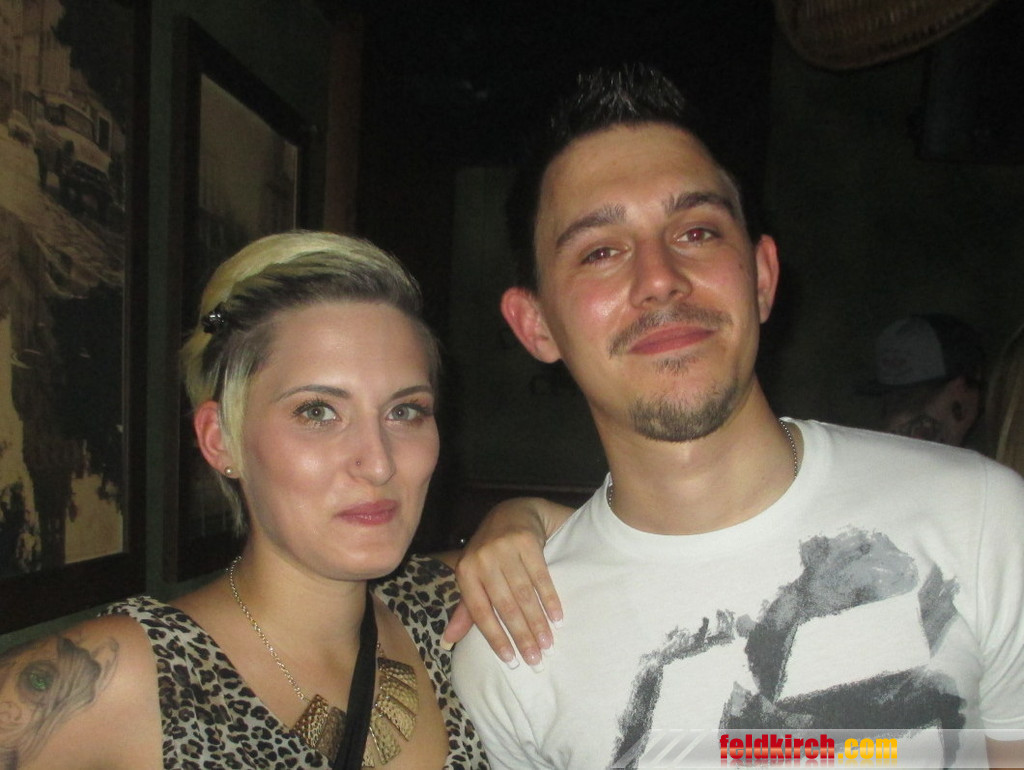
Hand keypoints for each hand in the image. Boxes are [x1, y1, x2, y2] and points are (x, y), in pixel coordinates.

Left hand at [442, 497, 571, 668]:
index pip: (481, 612)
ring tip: (548, 644)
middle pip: (505, 605)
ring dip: (538, 622)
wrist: (511, 513)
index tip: (511, 661)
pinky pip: (541, 576)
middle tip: (536, 660)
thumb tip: (448, 641)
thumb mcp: (473, 577)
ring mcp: (504, 548)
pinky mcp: (526, 540)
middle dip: (521, 635)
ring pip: (524, 594)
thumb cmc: (489, 553)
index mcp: (465, 572)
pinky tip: (557, 617)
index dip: (496, 638)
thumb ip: (465, 610)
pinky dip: (550, 599)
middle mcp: (482, 559)